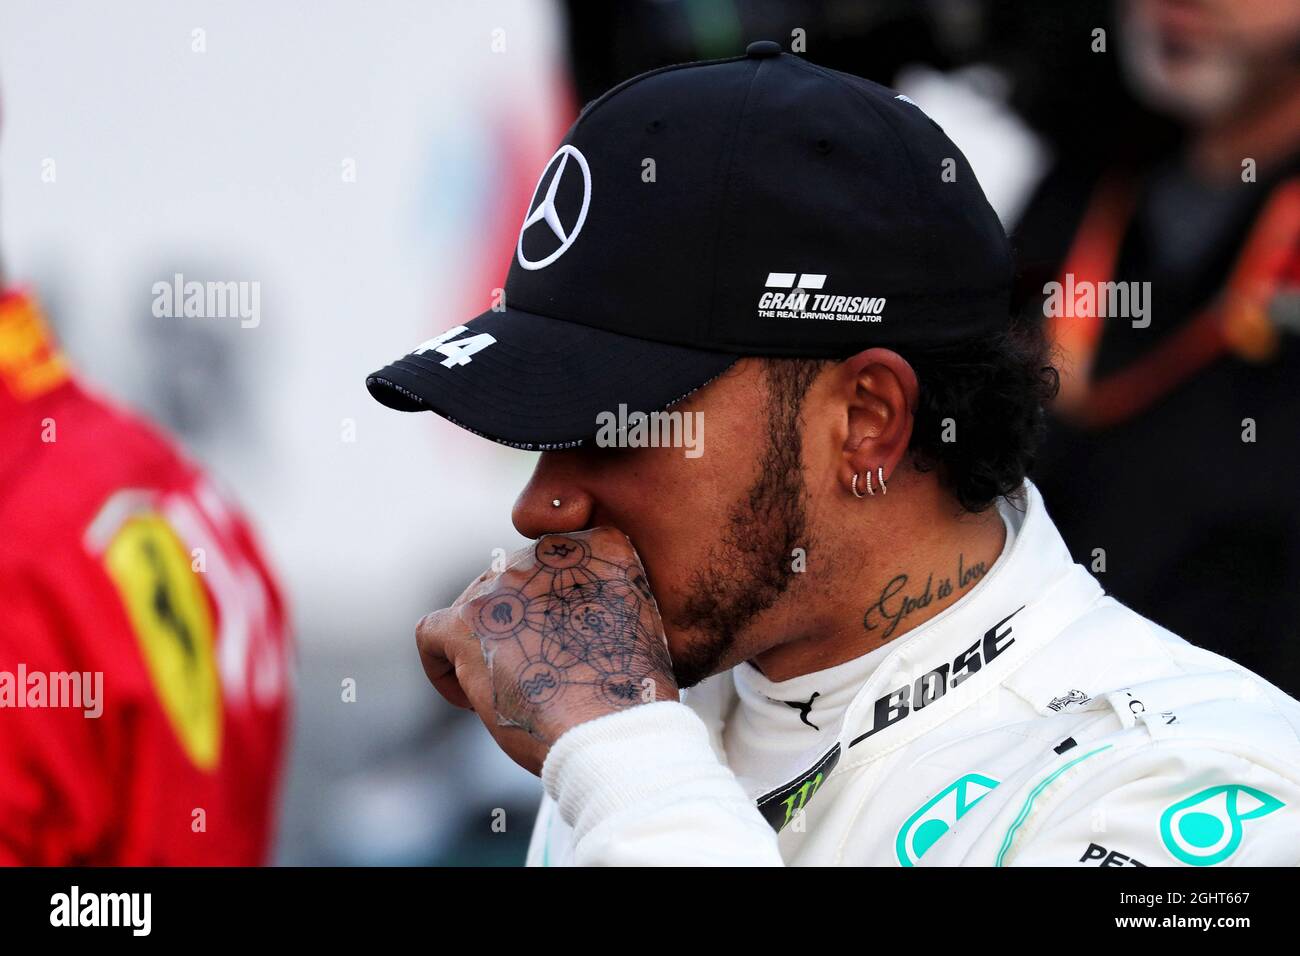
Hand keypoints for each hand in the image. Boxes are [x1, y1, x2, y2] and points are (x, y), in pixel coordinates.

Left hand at [415, 528, 678, 773]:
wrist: (611, 731)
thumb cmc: (630, 697)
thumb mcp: (638, 625)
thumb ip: (604, 600)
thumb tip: (569, 614)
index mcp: (598, 547)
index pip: (556, 562)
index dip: (553, 606)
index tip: (563, 643)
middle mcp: (548, 552)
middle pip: (510, 582)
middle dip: (516, 626)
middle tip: (536, 673)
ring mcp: (505, 584)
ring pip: (472, 607)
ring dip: (484, 649)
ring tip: (510, 694)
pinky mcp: (466, 621)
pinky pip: (431, 633)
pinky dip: (441, 668)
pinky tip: (470, 701)